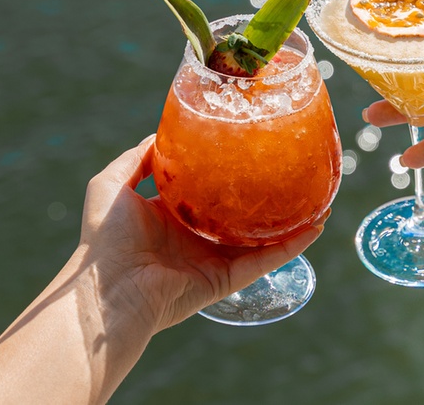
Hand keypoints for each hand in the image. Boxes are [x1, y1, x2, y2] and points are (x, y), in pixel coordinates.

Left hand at [80, 134, 326, 332]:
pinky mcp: (227, 279)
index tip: (251, 151)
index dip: (230, 173)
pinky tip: (314, 227)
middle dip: (268, 197)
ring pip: (262, 238)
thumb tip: (162, 135)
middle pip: (241, 214)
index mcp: (172, 217)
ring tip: (319, 200)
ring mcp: (214, 260)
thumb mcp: (112, 183)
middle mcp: (197, 238)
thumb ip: (137, 158)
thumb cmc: (105, 238)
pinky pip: (265, 260)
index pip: (208, 191)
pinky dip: (292, 246)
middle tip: (293, 173)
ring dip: (291, 222)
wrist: (109, 289)